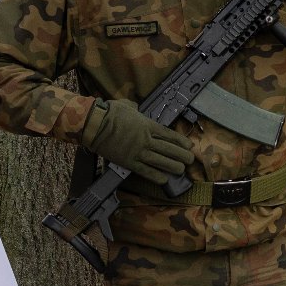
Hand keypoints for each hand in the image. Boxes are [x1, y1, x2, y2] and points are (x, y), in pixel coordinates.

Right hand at [80, 98, 194, 182]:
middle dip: (183, 156)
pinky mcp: (128, 162)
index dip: (182, 142)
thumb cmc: (110, 112)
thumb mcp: (127, 106)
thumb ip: (135, 108)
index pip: (170, 135)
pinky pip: (146, 171)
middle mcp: (147, 140)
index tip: (189, 146)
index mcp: (148, 125)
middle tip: (190, 160)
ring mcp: (138, 152)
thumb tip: (135, 106)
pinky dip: (156, 176)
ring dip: (174, 167)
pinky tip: (164, 179)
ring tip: (181, 170)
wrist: (95, 124)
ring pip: (161, 162)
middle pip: (170, 150)